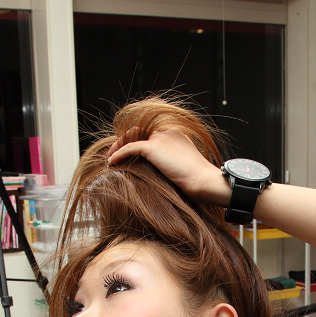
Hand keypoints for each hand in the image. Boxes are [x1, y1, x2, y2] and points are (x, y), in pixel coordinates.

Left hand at [107, 128, 229, 206]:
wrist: (204, 180)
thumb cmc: (200, 182)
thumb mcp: (185, 170)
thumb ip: (173, 167)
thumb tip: (164, 179)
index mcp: (176, 136)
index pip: (152, 136)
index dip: (140, 144)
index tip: (132, 157)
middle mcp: (167, 133)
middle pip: (140, 133)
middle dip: (126, 143)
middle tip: (117, 157)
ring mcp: (160, 138)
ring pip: (131, 138)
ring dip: (119, 147)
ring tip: (111, 160)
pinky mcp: (152, 147)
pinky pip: (129, 148)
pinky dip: (118, 154)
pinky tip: (111, 163)